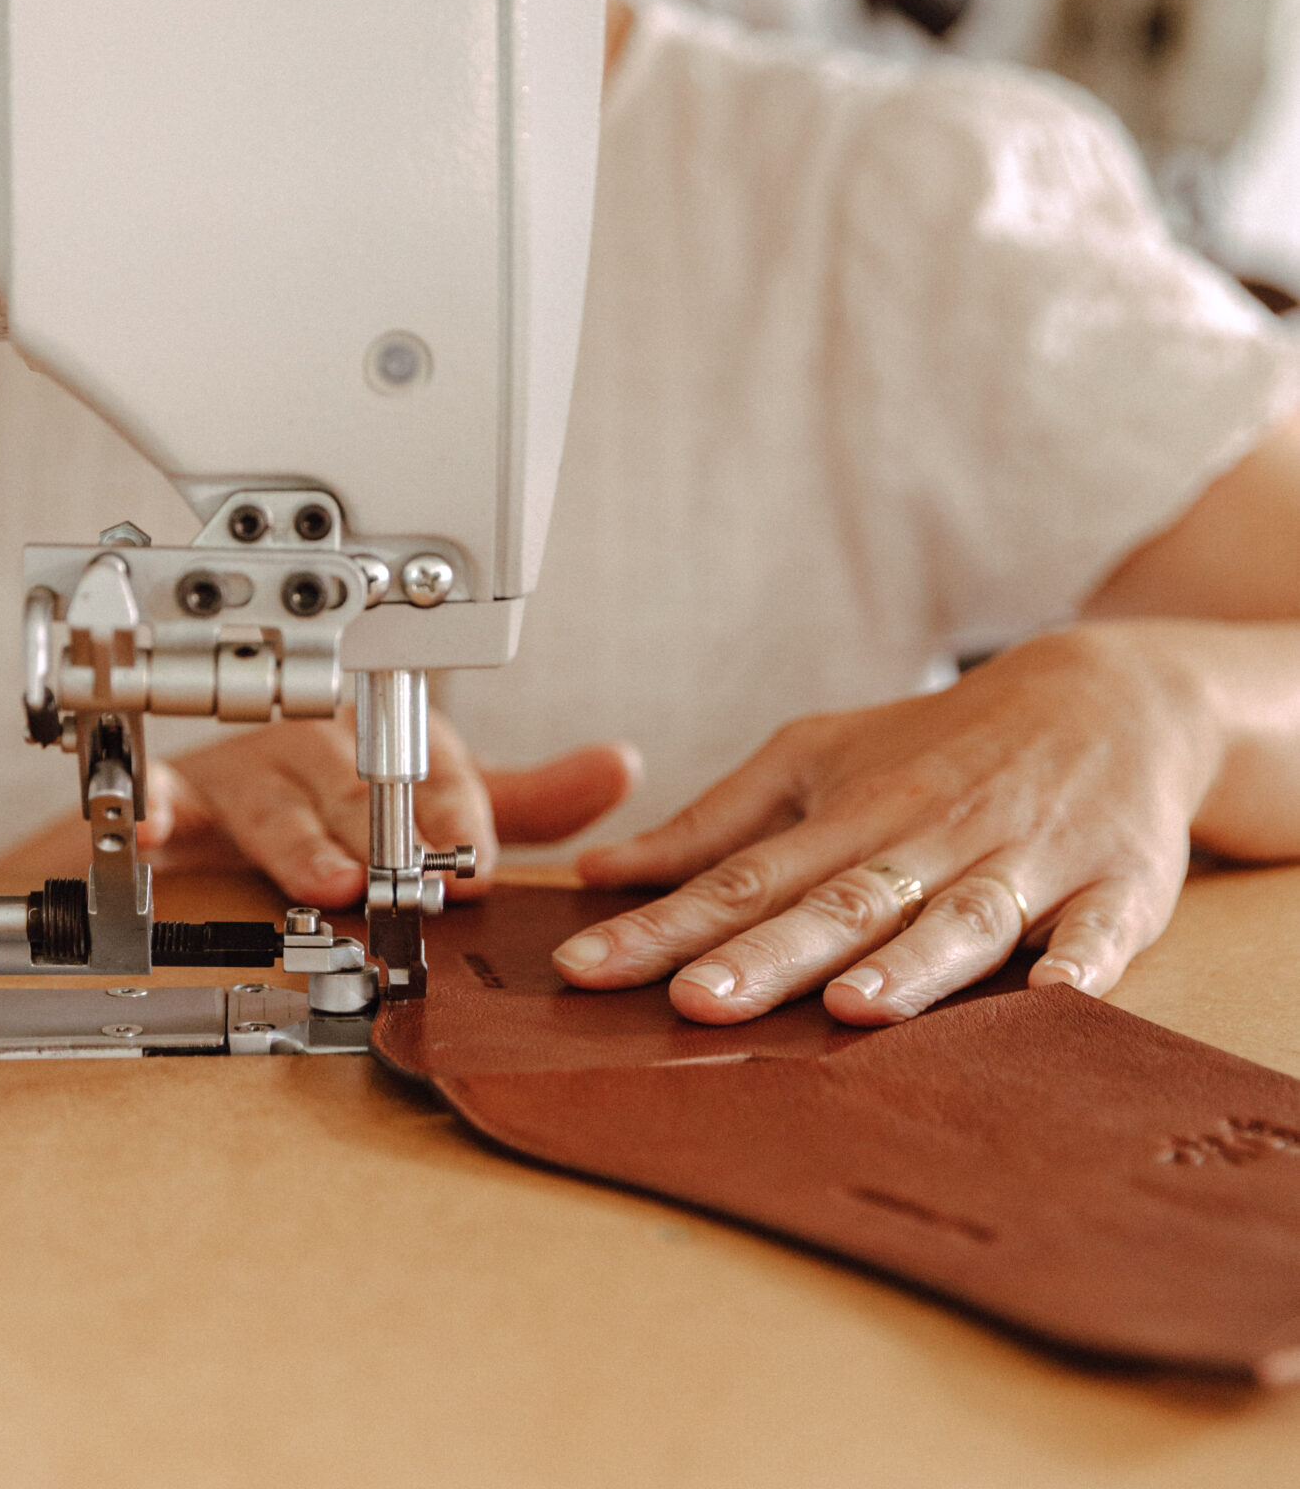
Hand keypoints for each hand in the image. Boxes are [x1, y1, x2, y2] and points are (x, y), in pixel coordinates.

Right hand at [143, 707, 639, 907]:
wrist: (228, 798)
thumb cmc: (341, 794)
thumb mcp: (445, 798)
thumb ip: (529, 799)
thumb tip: (625, 765)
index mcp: (392, 743)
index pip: (437, 773)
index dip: (456, 819)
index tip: (475, 865)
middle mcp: (325, 748)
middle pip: (357, 785)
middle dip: (381, 833)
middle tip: (403, 879)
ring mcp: (252, 769)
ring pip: (274, 797)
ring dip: (297, 837)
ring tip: (324, 879)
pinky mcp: (186, 795)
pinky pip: (164, 792)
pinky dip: (151, 801)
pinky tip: (149, 823)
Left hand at [556, 627, 1225, 1025]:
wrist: (1107, 693)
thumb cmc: (942, 741)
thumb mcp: (820, 756)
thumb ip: (716, 823)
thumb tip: (603, 872)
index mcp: (852, 812)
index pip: (743, 877)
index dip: (664, 925)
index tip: (585, 968)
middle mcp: (931, 836)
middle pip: (840, 905)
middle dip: (769, 957)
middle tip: (695, 1004)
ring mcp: (1025, 861)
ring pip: (960, 919)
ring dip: (909, 967)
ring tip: (853, 1012)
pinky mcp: (1119, 885)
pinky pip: (1102, 929)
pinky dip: (1082, 959)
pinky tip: (1055, 993)